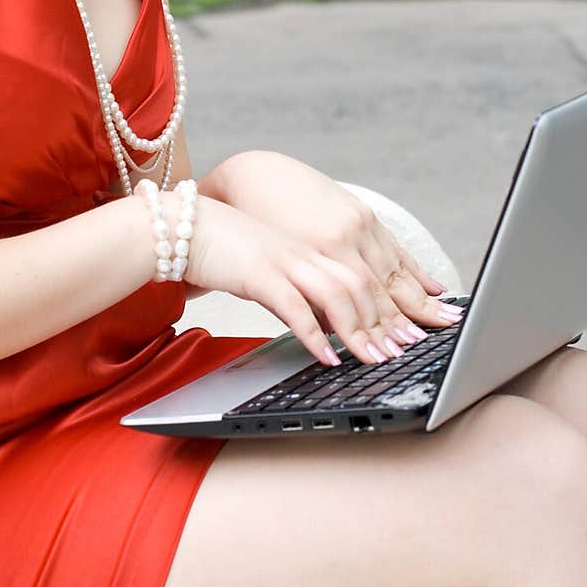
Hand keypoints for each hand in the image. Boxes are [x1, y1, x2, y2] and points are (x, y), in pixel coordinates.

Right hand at [169, 185, 462, 370]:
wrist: (181, 227)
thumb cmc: (222, 249)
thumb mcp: (269, 267)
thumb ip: (296, 289)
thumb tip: (320, 323)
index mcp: (309, 248)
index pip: (361, 275)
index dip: (386, 306)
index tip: (404, 333)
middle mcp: (304, 251)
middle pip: (359, 285)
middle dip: (384, 322)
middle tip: (402, 352)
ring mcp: (284, 259)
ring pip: (337, 294)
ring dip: (359, 332)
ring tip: (373, 360)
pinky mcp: (259, 273)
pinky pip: (296, 307)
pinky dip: (316, 335)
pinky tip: (327, 357)